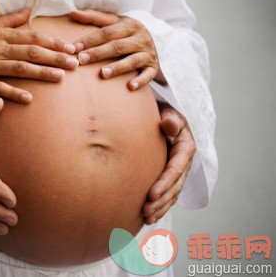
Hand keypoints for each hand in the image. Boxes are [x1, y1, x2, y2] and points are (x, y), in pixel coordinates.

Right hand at [0, 8, 78, 102]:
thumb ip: (9, 20)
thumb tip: (29, 10)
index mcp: (0, 35)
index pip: (32, 37)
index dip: (53, 42)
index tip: (70, 47)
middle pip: (31, 52)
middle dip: (55, 57)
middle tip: (75, 63)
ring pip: (20, 69)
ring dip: (41, 73)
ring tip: (60, 77)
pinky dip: (14, 93)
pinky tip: (30, 98)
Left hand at [69, 9, 161, 89]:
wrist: (155, 41)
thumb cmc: (127, 33)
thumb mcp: (115, 22)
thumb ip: (94, 18)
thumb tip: (72, 13)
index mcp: (130, 25)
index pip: (108, 32)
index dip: (91, 40)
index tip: (75, 47)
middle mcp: (141, 39)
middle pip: (118, 46)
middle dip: (99, 53)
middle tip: (82, 60)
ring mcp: (148, 53)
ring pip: (132, 61)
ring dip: (118, 68)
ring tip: (103, 73)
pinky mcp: (153, 67)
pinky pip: (148, 75)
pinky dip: (140, 81)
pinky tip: (130, 86)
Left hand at [142, 103, 195, 223]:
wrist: (163, 114)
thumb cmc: (163, 111)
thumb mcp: (168, 111)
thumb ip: (170, 119)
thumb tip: (168, 123)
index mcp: (185, 147)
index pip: (175, 168)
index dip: (165, 182)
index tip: (151, 194)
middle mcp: (184, 161)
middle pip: (174, 185)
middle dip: (161, 200)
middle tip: (145, 210)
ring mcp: (179, 170)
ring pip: (172, 193)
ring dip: (160, 207)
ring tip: (146, 218)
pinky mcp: (171, 176)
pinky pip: (168, 195)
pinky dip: (160, 207)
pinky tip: (149, 218)